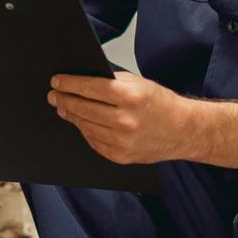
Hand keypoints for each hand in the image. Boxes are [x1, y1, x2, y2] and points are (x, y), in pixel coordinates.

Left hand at [49, 70, 191, 164]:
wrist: (184, 131)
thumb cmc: (162, 105)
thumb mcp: (139, 84)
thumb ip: (112, 82)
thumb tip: (82, 81)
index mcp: (130, 97)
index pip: (89, 88)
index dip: (69, 84)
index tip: (56, 82)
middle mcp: (125, 120)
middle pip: (83, 108)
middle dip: (64, 100)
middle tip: (54, 95)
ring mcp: (122, 141)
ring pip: (85, 126)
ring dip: (71, 116)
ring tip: (64, 108)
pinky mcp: (120, 156)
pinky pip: (94, 141)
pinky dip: (85, 131)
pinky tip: (80, 123)